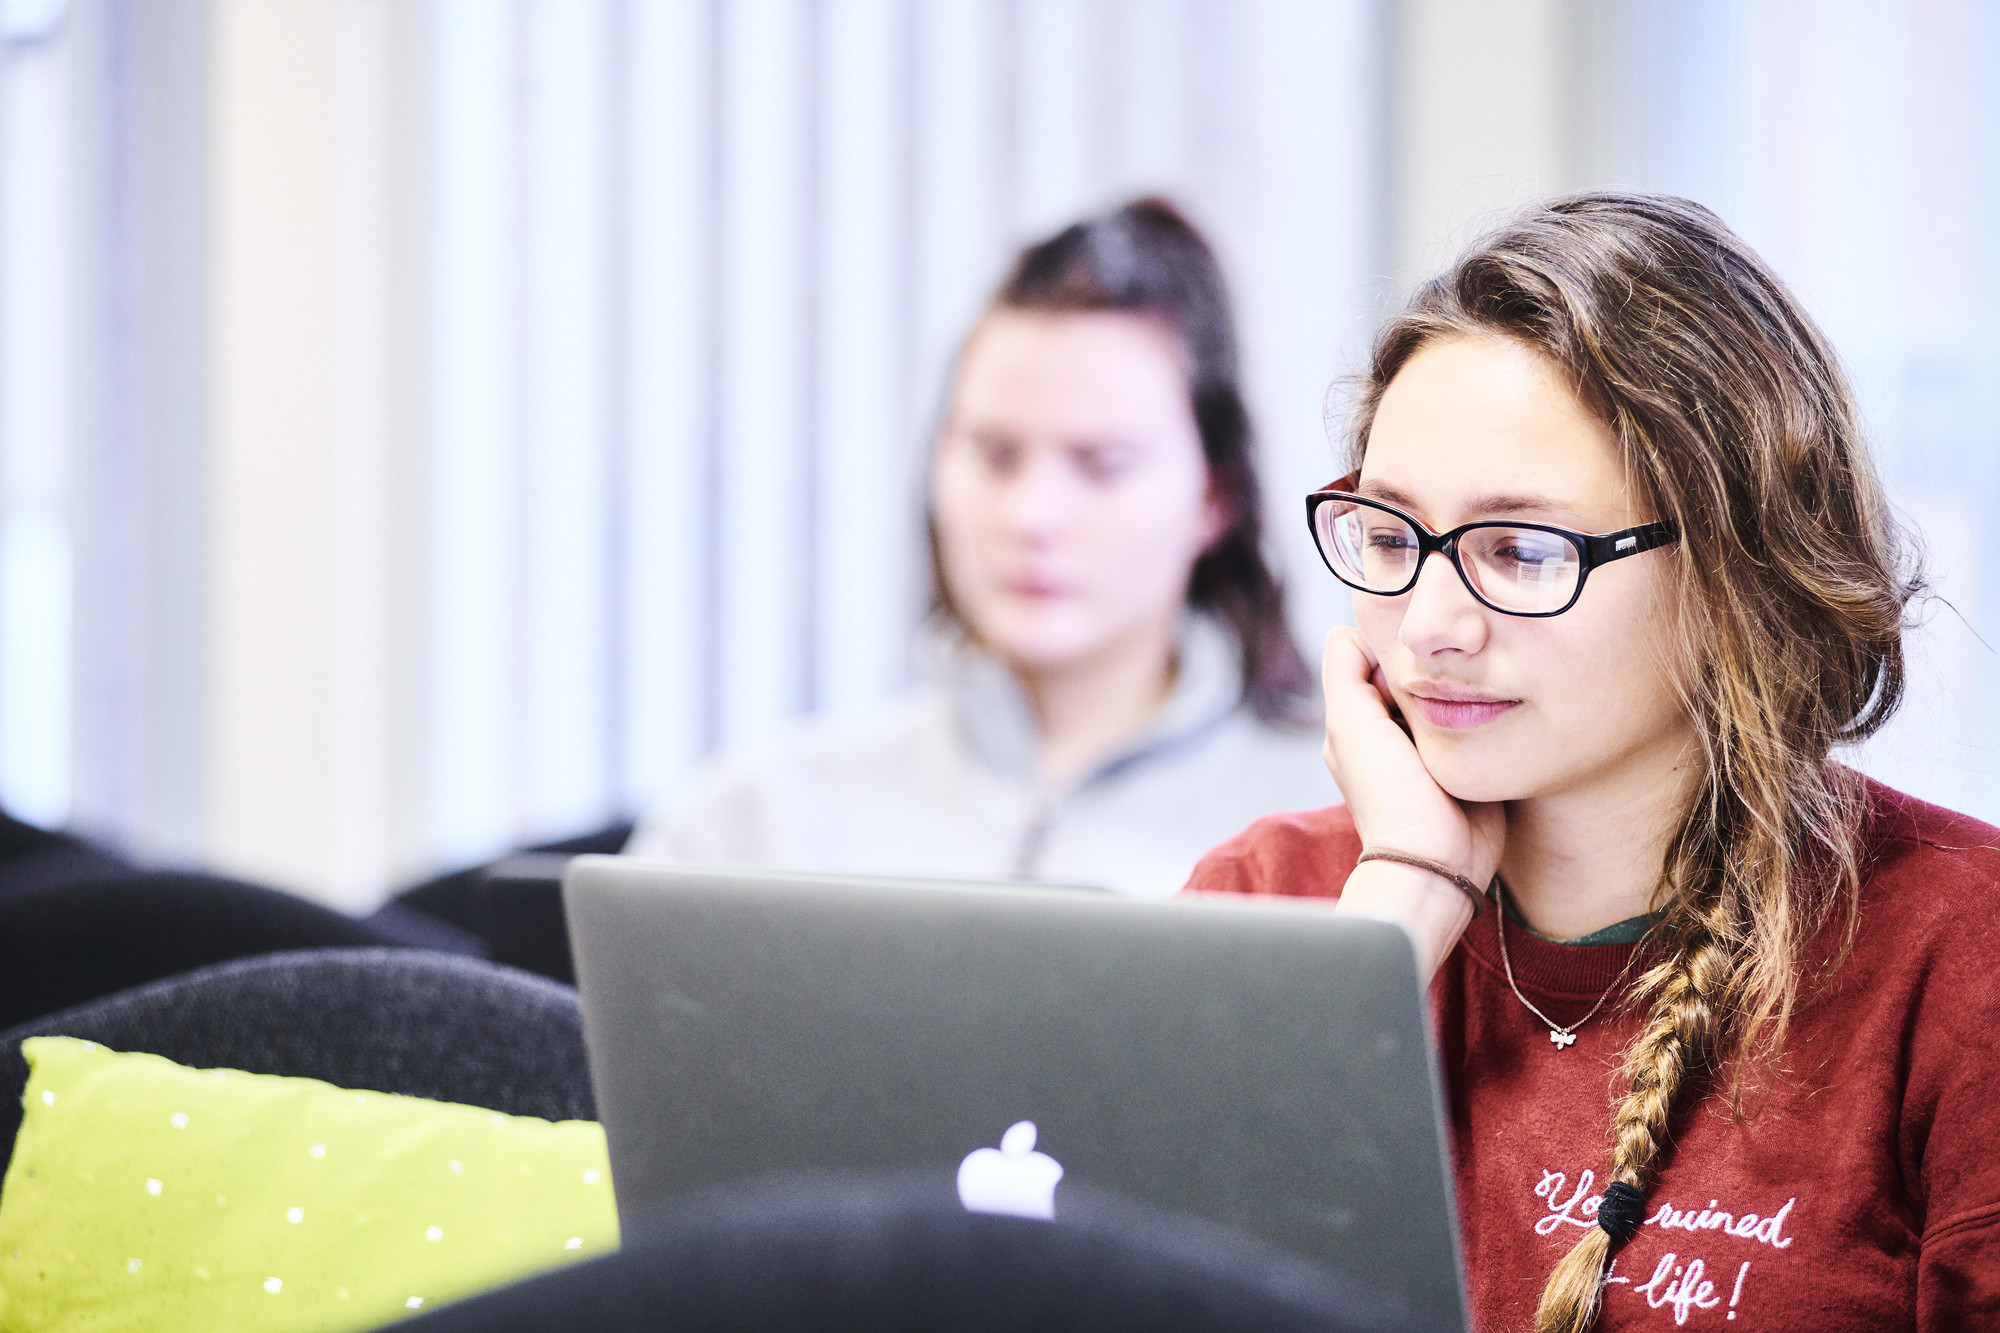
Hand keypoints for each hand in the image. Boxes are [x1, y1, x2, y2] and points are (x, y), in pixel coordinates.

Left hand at [1320, 626, 1503, 977]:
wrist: (1439, 859)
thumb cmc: (1389, 795)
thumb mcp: (1351, 725)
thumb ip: (1343, 673)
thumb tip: (1350, 629)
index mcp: (1360, 720)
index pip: (1377, 657)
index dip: (1396, 648)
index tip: (1417, 651)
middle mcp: (1394, 730)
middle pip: (1416, 672)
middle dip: (1433, 665)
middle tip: (1456, 666)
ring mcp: (1434, 746)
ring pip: (1451, 691)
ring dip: (1464, 686)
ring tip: (1478, 686)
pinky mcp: (1469, 759)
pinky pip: (1479, 719)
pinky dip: (1486, 709)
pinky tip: (1495, 705)